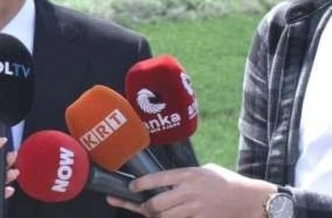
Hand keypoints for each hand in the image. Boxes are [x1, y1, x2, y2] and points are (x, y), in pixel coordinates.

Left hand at [106, 164, 275, 217]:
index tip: (132, 187)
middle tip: (143, 206)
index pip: (156, 179)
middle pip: (156, 203)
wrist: (250, 199)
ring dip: (157, 217)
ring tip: (154, 214)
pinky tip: (170, 217)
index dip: (140, 184)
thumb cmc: (227, 181)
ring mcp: (196, 208)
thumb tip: (166, 181)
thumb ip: (185, 176)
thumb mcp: (205, 170)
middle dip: (146, 207)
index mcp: (188, 175)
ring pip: (166, 217)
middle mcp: (190, 191)